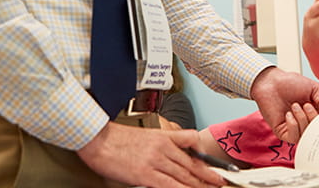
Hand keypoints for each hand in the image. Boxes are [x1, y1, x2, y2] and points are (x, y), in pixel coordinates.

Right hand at [78, 123, 226, 186]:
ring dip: (199, 185)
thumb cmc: (116, 139)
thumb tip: (175, 157)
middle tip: (221, 182)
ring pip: (184, 175)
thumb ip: (163, 144)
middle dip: (208, 176)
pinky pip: (169, 185)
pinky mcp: (146, 174)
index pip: (192, 146)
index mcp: (163, 137)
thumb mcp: (146, 136)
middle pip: (192, 164)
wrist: (97, 139)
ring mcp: (155, 161)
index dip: (206, 159)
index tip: (216, 167)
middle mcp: (163, 148)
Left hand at [250, 67, 318, 143]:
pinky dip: (293, 125)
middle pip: (317, 132)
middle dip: (314, 119)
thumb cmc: (290, 83)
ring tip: (295, 106)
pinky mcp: (283, 132)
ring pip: (306, 135)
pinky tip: (288, 114)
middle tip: (307, 105)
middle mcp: (306, 123)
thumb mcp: (314, 88)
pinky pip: (293, 137)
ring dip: (302, 119)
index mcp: (315, 114)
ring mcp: (295, 129)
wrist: (271, 82)